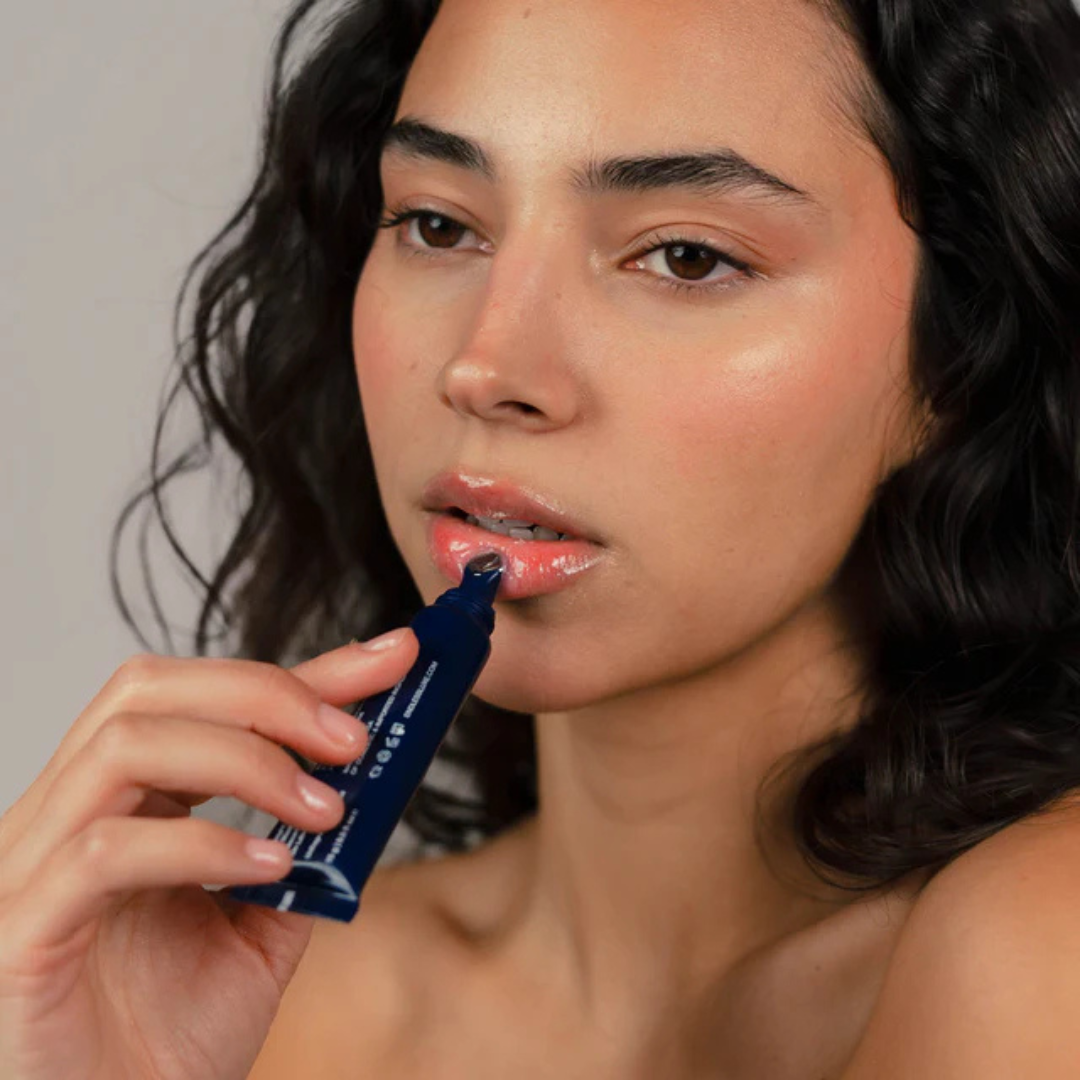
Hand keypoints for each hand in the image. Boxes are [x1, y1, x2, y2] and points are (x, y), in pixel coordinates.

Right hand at [0, 629, 418, 1079]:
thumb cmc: (167, 1039)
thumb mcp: (259, 928)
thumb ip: (301, 856)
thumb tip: (366, 787)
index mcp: (120, 803)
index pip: (205, 698)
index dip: (305, 669)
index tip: (392, 657)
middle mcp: (65, 815)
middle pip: (149, 689)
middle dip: (269, 694)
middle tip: (355, 737)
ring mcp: (29, 868)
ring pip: (124, 747)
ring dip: (245, 761)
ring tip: (324, 809)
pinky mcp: (19, 934)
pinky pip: (103, 853)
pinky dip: (201, 845)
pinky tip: (268, 869)